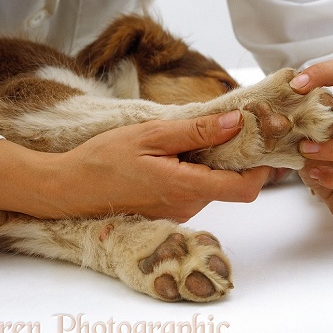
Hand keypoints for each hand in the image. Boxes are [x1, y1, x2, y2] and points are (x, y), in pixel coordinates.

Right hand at [56, 110, 270, 221]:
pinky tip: (181, 149)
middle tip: (231, 122)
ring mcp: (179, 210)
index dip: (261, 167)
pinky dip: (198, 168)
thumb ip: (196, 132)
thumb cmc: (103, 159)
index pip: (244, 188)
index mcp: (185, 187)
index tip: (262, 140)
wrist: (70, 188)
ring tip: (198, 132)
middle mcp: (187, 206)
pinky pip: (196, 189)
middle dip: (238, 156)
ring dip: (215, 160)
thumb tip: (235, 122)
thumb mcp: (150, 135)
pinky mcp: (170, 209)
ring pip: (214, 185)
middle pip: (232, 185)